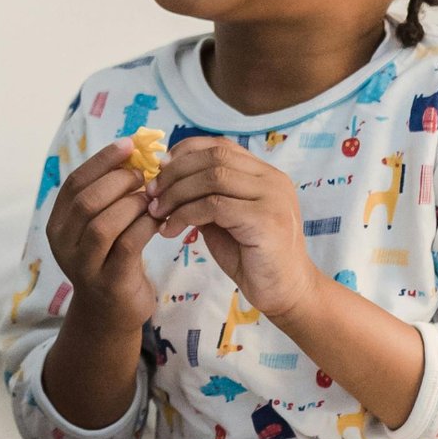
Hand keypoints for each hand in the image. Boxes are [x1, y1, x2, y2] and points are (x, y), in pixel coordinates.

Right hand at [44, 139, 165, 324]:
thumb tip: (134, 150)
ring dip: (132, 204)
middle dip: (119, 181)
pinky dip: (145, 225)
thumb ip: (108, 194)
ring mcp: (83, 266)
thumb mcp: (101, 225)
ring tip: (151, 197)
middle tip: (144, 175)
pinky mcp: (109, 282)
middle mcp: (63, 244)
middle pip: (86, 201)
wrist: (112, 311)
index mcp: (58, 224)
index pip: (74, 183)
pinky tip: (158, 218)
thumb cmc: (111, 258)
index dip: (102, 160)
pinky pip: (128, 245)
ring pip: (104, 224)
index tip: (129, 144)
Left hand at [149, 139, 316, 326]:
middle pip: (215, 157)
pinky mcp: (266, 220)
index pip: (221, 146)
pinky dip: (186, 214)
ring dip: (177, 193)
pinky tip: (171, 229)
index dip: (186, 152)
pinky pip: (215, 206)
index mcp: (265, 174)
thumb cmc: (253, 258)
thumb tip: (167, 181)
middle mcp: (272, 179)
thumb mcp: (224, 220)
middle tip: (152, 193)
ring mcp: (272, 197)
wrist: (285, 292)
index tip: (160, 169)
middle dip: (176, 173)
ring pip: (213, 177)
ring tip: (157, 212)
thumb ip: (206, 197)